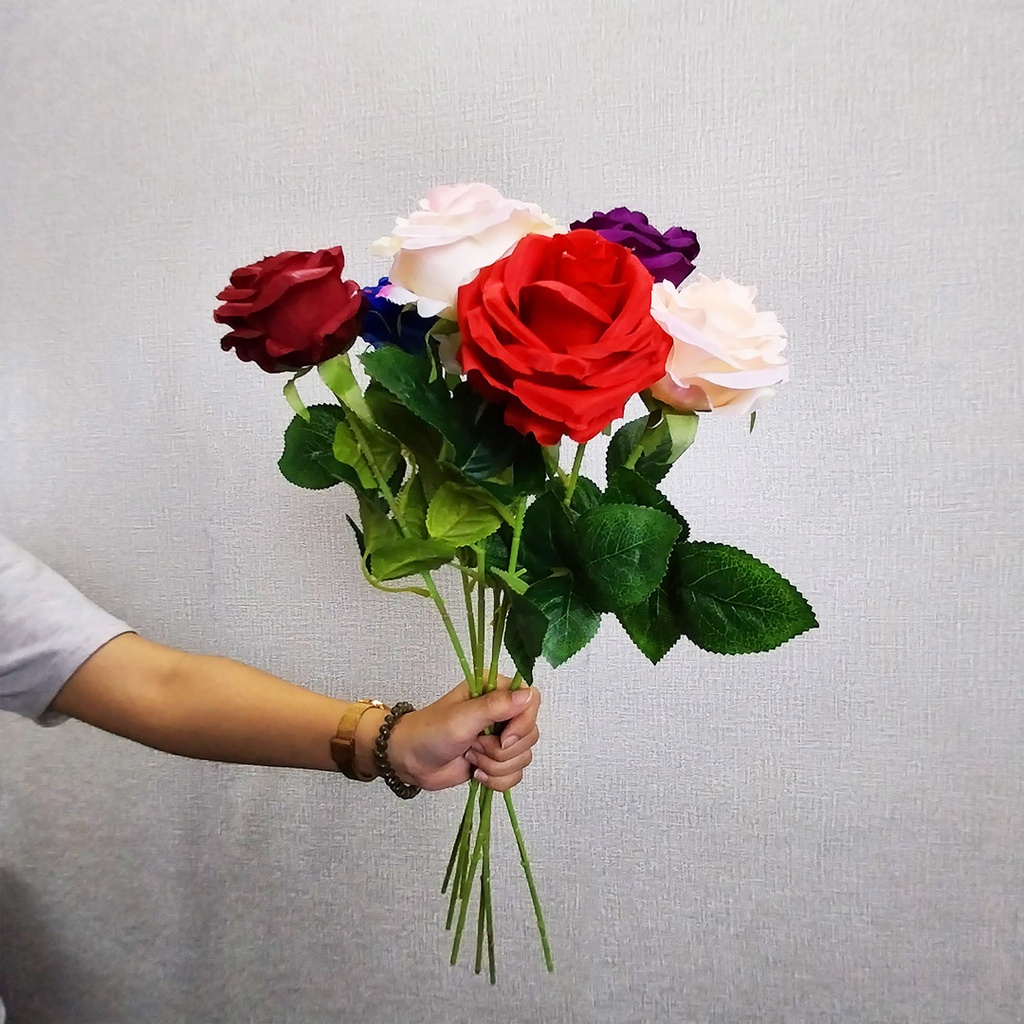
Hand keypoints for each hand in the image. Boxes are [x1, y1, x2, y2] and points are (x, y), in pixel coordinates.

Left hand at [381, 677, 540, 791]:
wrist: (410, 760)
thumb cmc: (431, 732)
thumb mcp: (462, 718)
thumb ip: (496, 706)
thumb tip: (528, 695)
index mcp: (496, 690)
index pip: (531, 702)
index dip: (522, 724)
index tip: (503, 738)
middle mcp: (503, 712)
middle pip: (530, 735)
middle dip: (501, 750)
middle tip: (473, 746)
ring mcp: (501, 738)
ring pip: (524, 758)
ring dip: (495, 765)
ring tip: (470, 757)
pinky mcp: (497, 761)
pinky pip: (515, 775)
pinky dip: (496, 780)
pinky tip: (476, 774)